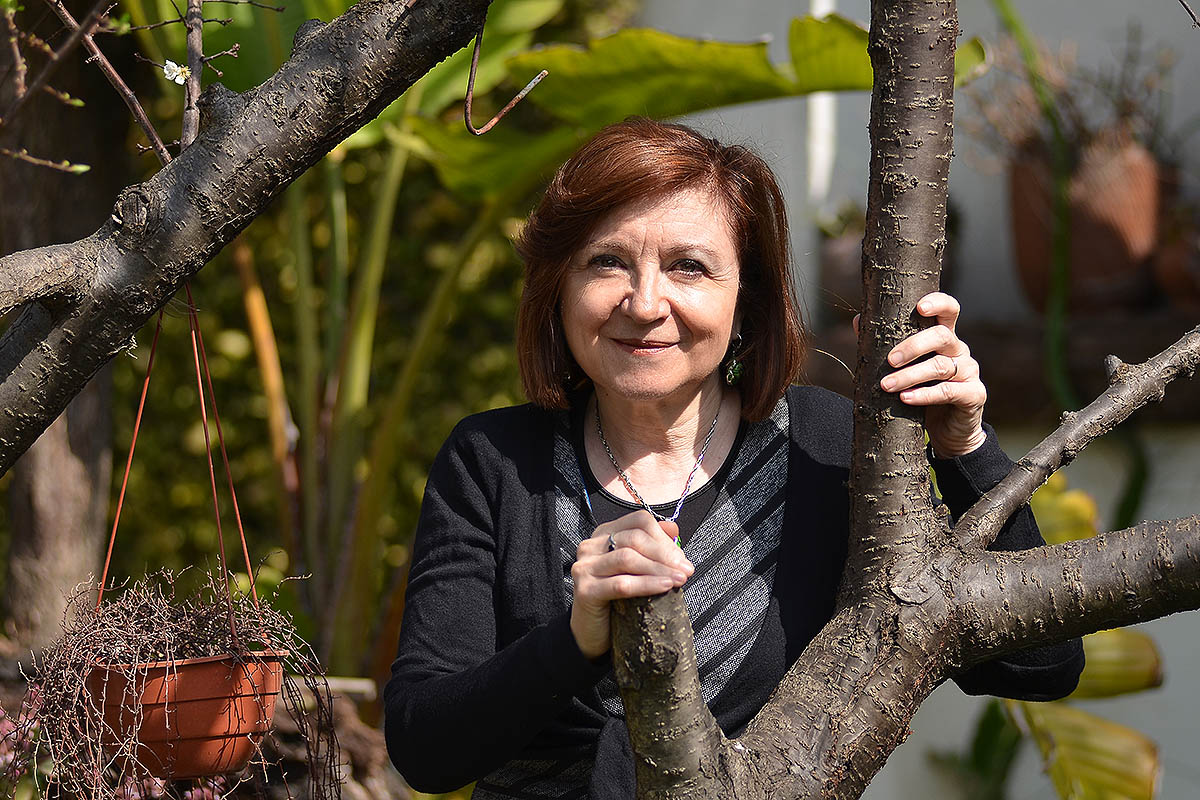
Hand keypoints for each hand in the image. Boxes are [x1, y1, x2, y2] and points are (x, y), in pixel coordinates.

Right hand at [569, 511, 693, 660]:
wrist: (591, 632)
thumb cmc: (616, 599)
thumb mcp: (636, 570)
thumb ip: (652, 546)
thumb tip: (673, 528)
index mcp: (604, 535)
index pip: (638, 522)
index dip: (663, 537)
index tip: (681, 557)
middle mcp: (591, 546)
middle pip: (634, 539)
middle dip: (665, 554)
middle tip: (686, 570)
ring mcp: (585, 567)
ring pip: (628, 558)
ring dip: (659, 569)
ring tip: (680, 579)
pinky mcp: (585, 590)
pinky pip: (621, 584)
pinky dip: (647, 584)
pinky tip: (665, 587)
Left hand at [874, 292, 987, 456]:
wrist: (948, 430)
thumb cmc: (922, 391)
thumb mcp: (904, 368)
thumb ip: (885, 345)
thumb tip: (859, 320)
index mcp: (944, 338)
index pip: (948, 310)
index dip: (938, 303)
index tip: (920, 307)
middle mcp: (959, 350)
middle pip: (942, 336)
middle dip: (913, 346)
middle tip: (889, 361)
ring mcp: (969, 372)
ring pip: (941, 366)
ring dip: (910, 375)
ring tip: (886, 386)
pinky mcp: (974, 395)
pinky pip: (949, 392)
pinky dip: (925, 395)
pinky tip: (906, 399)